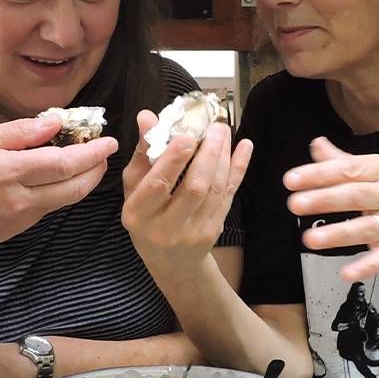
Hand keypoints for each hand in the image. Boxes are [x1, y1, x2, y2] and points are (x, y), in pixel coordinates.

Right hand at [0, 115, 117, 255]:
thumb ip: (19, 132)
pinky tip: (64, 176)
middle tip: (106, 152)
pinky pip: (52, 206)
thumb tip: (54, 122)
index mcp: (9, 171)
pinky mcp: (22, 227)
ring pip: (67, 199)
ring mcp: (24, 216)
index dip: (91, 153)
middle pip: (75, 186)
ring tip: (91, 162)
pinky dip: (65, 189)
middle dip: (97, 168)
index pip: (63, 162)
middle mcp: (21, 197)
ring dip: (85, 180)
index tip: (107, 141)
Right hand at [121, 111, 251, 277]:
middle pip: (193, 188)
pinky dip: (238, 169)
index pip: (157, 185)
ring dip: (223, 157)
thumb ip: (142, 152)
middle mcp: (166, 227)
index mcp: (138, 214)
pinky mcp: (214, 230)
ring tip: (223, 131)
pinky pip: (228, 195)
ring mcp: (194, 231)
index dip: (173, 160)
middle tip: (213, 127)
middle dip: (206, 155)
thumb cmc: (146, 217)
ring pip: (214, 190)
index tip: (186, 135)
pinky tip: (244, 147)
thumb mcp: (134, 188)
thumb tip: (147, 116)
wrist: (171, 261)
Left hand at [284, 136, 378, 283]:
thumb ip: (346, 161)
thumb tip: (316, 145)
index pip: (348, 169)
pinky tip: (346, 274)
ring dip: (338, 234)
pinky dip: (365, 267)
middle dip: (324, 199)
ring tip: (309, 240)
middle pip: (355, 195)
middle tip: (294, 204)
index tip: (291, 179)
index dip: (318, 174)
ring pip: (366, 228)